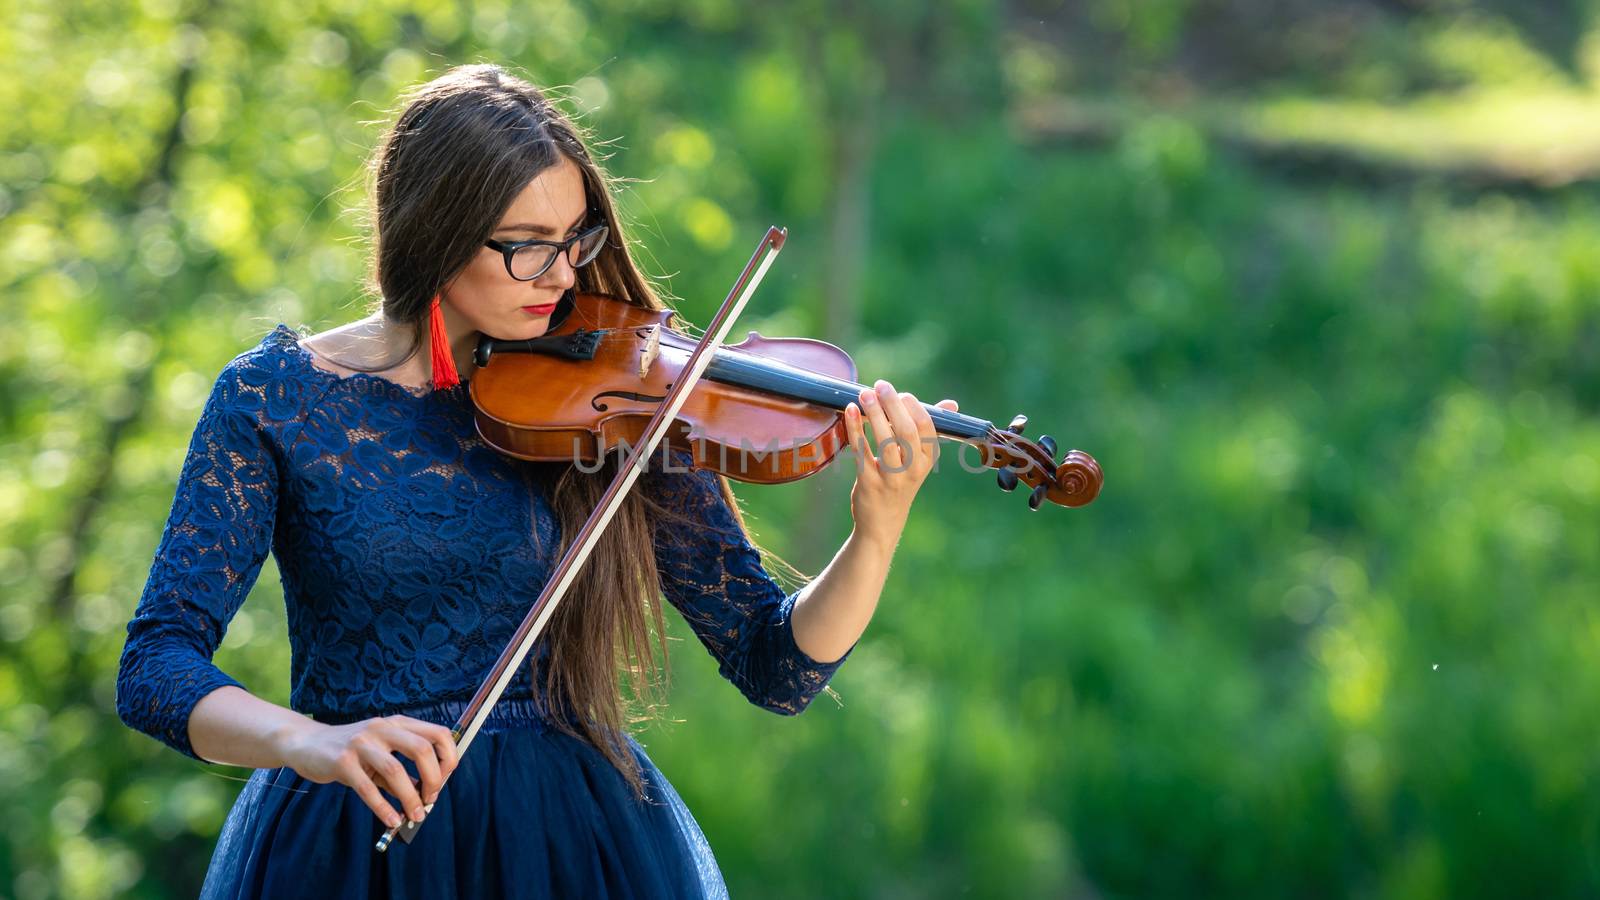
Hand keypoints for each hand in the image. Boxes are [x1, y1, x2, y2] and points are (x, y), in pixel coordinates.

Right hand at [274, 715, 458, 829]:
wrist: (307, 744)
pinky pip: (367, 788)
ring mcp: (361, 743)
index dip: (448, 756)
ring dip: (410, 798)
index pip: (437, 733)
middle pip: (421, 749)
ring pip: (395, 770)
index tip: (445, 779)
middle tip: (431, 798)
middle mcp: (382, 728)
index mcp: (397, 723)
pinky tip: (391, 821)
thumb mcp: (380, 754)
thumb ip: (402, 771)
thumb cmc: (351, 751)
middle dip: (433, 778)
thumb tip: (426, 795)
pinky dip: (383, 808)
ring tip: (415, 815)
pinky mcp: (342, 761)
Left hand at [843, 379, 957, 548]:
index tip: (900, 393)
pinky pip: (861, 450)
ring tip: (864, 394)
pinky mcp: (868, 482)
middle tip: (880, 385)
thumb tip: (951, 405)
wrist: (883, 523)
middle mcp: (913, 468)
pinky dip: (855, 428)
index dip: (914, 406)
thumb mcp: (919, 460)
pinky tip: (850, 410)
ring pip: (885, 440)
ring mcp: (891, 477)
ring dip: (874, 413)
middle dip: (893, 404)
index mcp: (927, 459)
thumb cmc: (901, 482)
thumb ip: (930, 430)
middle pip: (906, 430)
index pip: (926, 427)